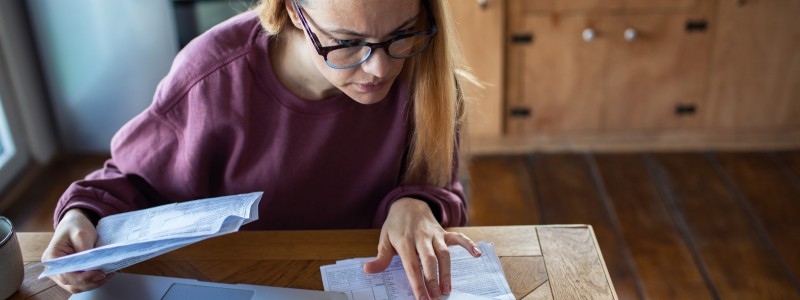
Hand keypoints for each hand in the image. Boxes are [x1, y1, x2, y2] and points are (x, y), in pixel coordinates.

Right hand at [42, 209, 114, 292]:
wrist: (74, 224)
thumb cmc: (75, 226)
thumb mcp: (81, 234)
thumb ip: (85, 250)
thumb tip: (94, 266)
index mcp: (52, 258)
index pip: (66, 275)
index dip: (83, 277)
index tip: (99, 273)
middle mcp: (54, 270)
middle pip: (71, 284)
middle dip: (91, 282)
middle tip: (107, 274)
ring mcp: (62, 274)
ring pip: (77, 286)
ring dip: (93, 283)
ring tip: (108, 274)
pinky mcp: (71, 274)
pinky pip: (81, 283)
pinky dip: (93, 281)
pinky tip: (104, 275)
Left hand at [363, 198, 480, 299]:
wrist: (409, 203)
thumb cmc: (396, 226)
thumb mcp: (384, 239)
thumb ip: (380, 258)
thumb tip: (367, 270)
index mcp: (404, 242)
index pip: (412, 266)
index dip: (417, 283)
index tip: (421, 298)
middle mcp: (421, 238)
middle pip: (429, 260)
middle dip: (433, 280)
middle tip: (436, 297)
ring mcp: (434, 234)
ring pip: (444, 253)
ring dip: (447, 272)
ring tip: (447, 289)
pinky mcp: (444, 232)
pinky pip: (458, 238)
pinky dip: (469, 245)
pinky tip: (477, 255)